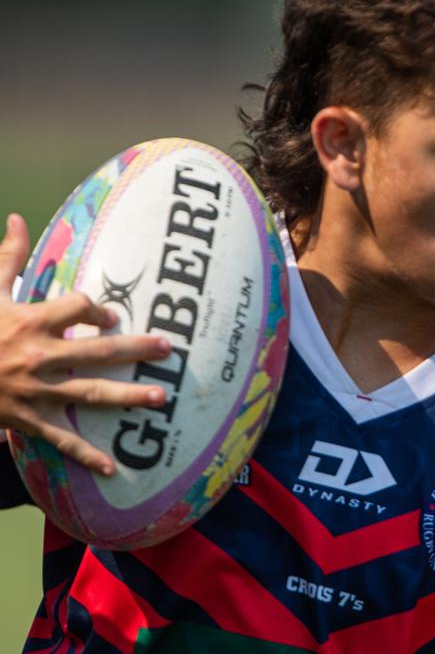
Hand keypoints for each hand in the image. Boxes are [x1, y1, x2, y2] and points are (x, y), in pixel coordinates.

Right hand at [0, 213, 170, 475]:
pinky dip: (86, 456)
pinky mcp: (27, 421)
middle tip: (167, 348)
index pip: (76, 308)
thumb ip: (7, 257)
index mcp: (29, 322)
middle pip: (95, 350)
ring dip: (126, 397)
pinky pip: (61, 440)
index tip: (108, 315)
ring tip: (161, 397)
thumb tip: (17, 219)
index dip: (96, 308)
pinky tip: (114, 467)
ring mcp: (34, 392)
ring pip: (88, 393)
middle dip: (134, 348)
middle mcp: (37, 357)